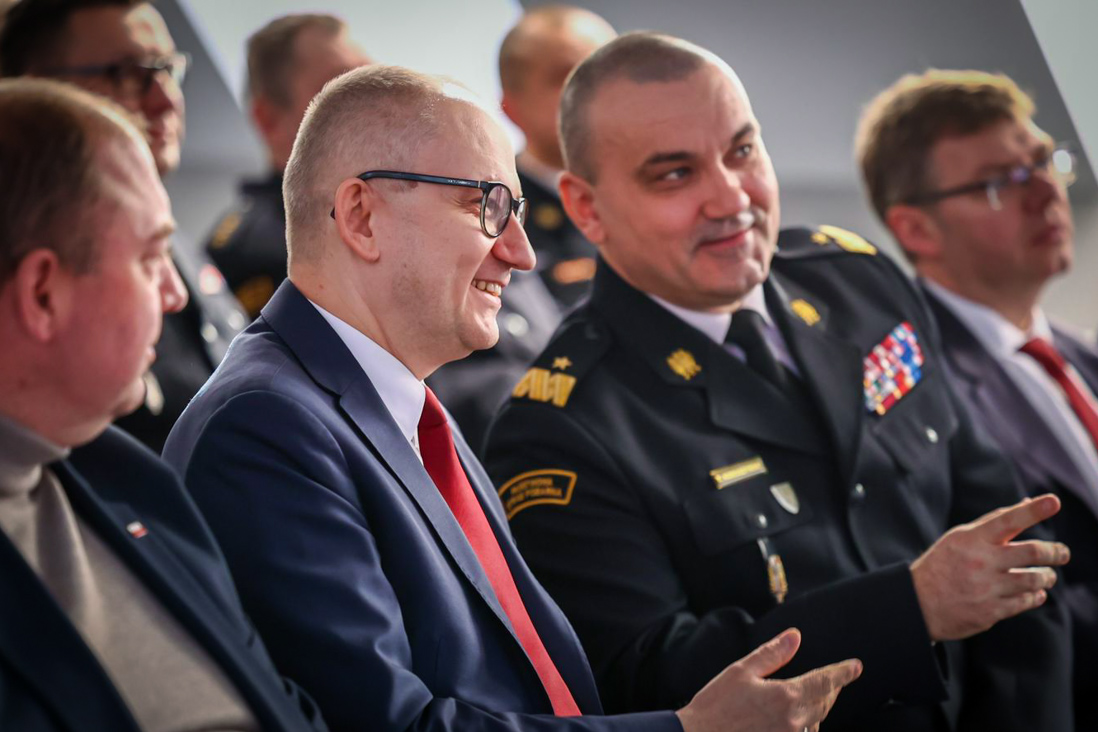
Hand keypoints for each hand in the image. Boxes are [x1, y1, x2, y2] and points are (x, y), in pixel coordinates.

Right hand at [676, 628, 861, 731]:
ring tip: (816, 699)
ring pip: (816, 723)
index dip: (842, 672)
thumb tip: (795, 636)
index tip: (856, 666)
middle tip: (835, 679)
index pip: (825, 681)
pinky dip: (806, 727)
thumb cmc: (715, 705)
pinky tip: (796, 721)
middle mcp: (794, 721)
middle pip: (824, 702)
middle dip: (831, 689)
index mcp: (786, 696)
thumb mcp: (741, 671)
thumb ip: (772, 654)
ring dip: (818, 709)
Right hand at [911, 494, 1069, 641]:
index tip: (1054, 502)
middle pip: (1032, 552)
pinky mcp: (990, 612)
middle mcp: (981, 562)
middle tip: (1063, 553)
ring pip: (1035, 580)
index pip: (1007, 520)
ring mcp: (986, 588)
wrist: (918, 603)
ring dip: (1047, 576)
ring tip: (1048, 575)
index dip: (1033, 511)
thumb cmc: (943, 564)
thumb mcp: (959, 538)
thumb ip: (992, 523)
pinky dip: (1036, 596)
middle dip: (1056, 552)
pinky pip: (1025, 602)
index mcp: (971, 540)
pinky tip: (1036, 592)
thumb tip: (1027, 503)